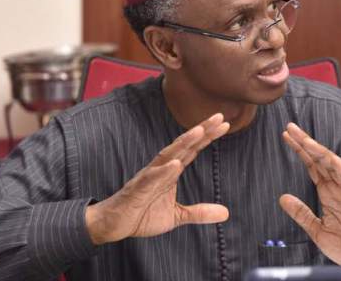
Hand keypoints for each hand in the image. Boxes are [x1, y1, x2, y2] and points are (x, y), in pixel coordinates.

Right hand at [85, 113, 229, 244]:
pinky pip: (151, 178)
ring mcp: (149, 176)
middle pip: (184, 145)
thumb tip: (226, 213)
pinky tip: (176, 164)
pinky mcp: (138, 189)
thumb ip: (199, 212)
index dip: (208, 137)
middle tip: (219, 116)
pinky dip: (163, 171)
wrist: (114, 224)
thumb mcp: (177, 216)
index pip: (192, 150)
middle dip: (201, 130)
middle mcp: (161, 168)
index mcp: (171, 172)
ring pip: (168, 155)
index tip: (225, 124)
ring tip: (199, 131)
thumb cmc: (143, 215)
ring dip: (184, 142)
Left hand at [279, 123, 340, 264]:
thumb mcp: (317, 230)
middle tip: (290, 127)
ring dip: (320, 152)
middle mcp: (339, 188)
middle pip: (320, 159)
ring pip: (334, 165)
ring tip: (306, 140)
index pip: (312, 165)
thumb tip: (282, 198)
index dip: (300, 151)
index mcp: (328, 193)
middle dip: (306, 143)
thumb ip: (301, 213)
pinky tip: (331, 159)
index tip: (285, 136)